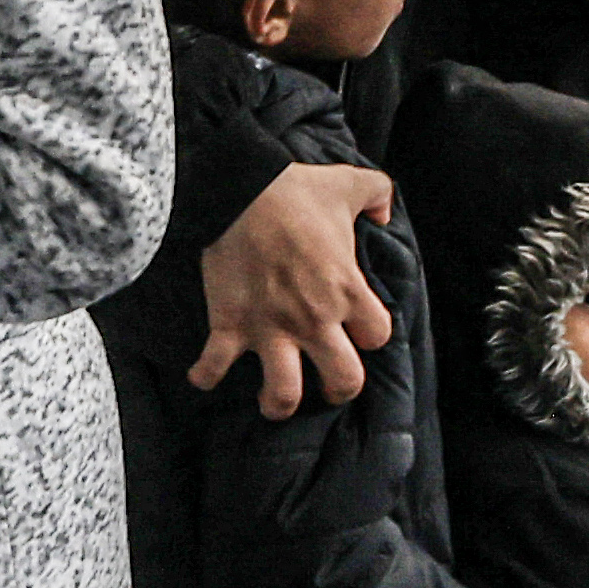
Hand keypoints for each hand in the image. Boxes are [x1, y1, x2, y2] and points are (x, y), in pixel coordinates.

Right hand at [193, 159, 398, 412]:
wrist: (239, 188)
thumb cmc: (294, 190)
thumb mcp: (348, 183)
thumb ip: (378, 193)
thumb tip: (386, 213)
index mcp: (347, 291)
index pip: (377, 336)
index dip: (370, 335)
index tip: (356, 331)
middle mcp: (314, 319)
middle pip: (344, 381)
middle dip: (337, 389)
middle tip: (326, 383)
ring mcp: (270, 327)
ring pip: (284, 394)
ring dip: (278, 403)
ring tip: (274, 401)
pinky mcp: (229, 324)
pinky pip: (213, 365)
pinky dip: (204, 375)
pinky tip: (202, 376)